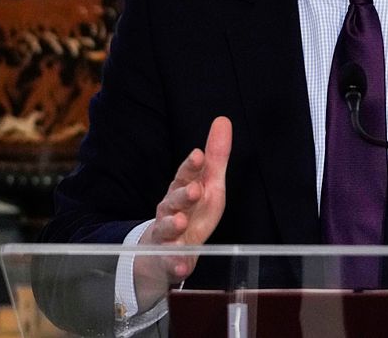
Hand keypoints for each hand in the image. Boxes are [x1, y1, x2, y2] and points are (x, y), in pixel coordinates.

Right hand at [132, 117, 231, 307]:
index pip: (184, 176)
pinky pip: (170, 263)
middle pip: (173, 201)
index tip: (198, 155)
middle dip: (182, 195)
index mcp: (182, 191)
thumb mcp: (208, 185)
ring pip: (166, 229)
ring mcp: (166, 236)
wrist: (164, 251)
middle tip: (194, 190)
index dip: (191, 166)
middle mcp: (170, 211)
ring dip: (173, 225)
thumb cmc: (191, 212)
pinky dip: (175, 265)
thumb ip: (215, 158)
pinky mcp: (168, 260)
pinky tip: (182, 266)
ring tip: (182, 222)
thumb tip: (223, 120)